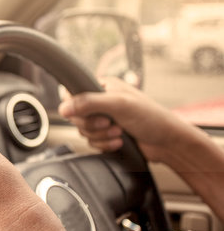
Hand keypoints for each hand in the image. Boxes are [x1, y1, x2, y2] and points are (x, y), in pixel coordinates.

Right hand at [58, 77, 186, 162]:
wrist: (167, 143)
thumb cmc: (151, 118)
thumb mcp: (118, 104)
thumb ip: (89, 103)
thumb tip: (63, 108)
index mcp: (102, 86)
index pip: (73, 94)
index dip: (76, 108)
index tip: (88, 114)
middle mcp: (101, 101)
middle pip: (76, 116)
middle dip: (94, 125)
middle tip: (110, 123)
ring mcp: (103, 119)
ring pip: (83, 131)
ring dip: (101, 136)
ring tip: (119, 132)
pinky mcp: (106, 135)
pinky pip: (92, 142)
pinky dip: (104, 144)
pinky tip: (119, 141)